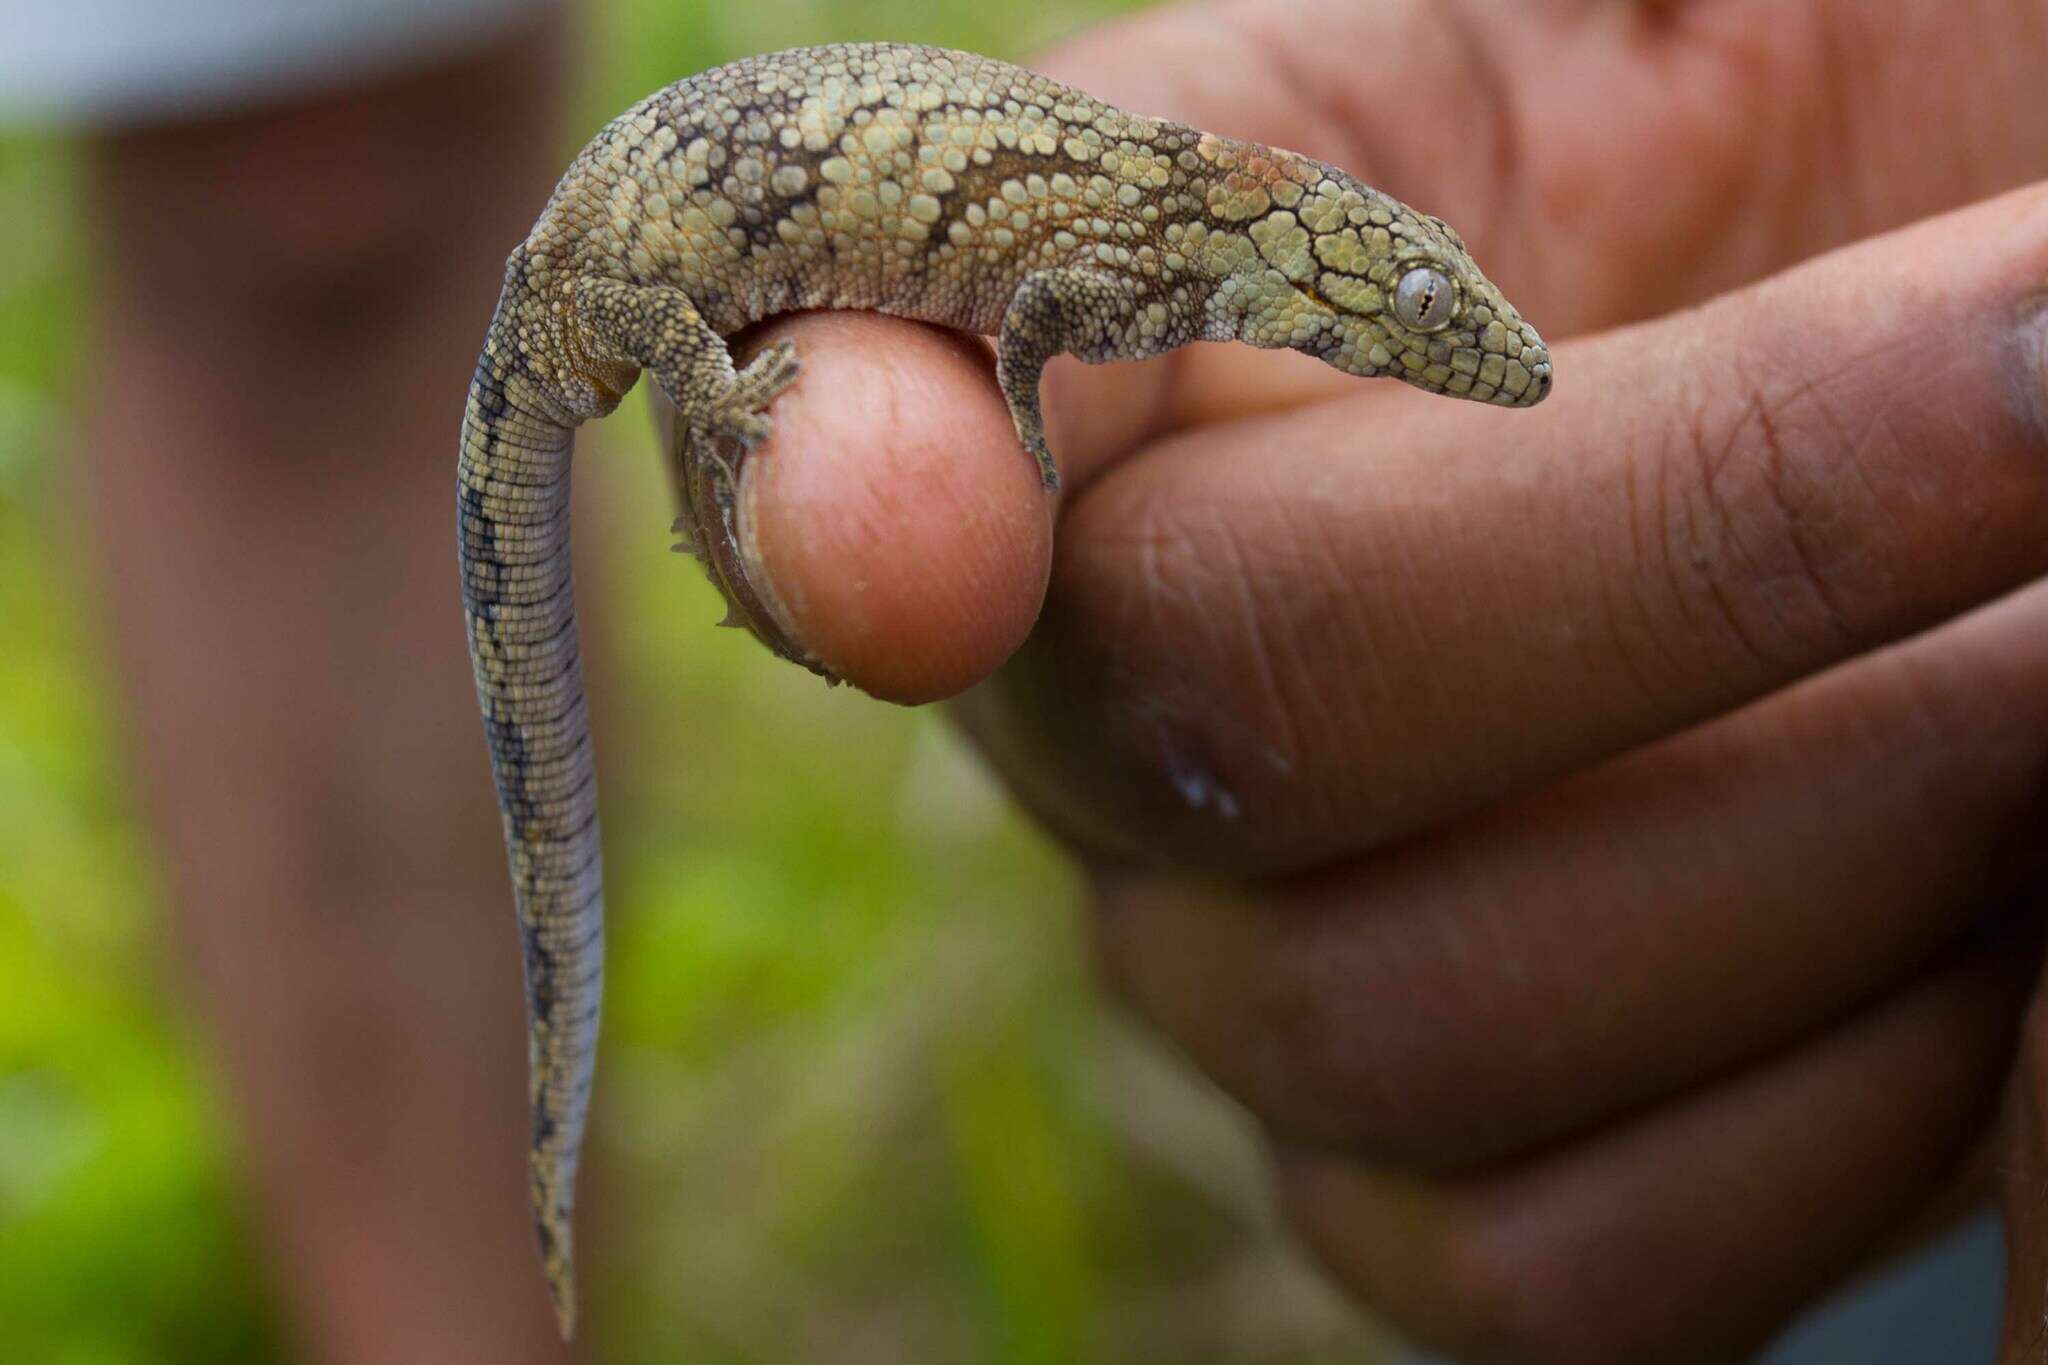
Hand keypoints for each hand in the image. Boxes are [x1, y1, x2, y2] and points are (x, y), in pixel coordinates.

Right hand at [706, 2, 2047, 1359]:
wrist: (1991, 387)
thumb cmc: (1807, 127)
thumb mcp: (1597, 19)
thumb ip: (1277, 153)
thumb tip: (925, 481)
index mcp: (1106, 345)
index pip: (852, 401)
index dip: (837, 473)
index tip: (927, 540)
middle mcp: (1107, 702)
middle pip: (1219, 712)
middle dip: (1702, 541)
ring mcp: (1252, 978)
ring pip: (1400, 1023)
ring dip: (1851, 816)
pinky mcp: (1439, 1203)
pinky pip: (1555, 1262)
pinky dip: (1850, 1101)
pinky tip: (2001, 909)